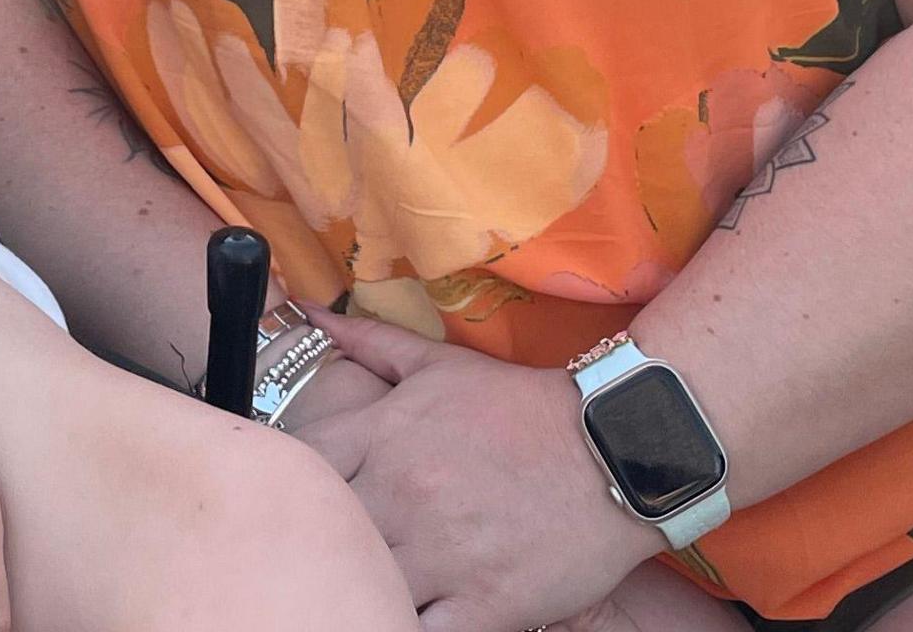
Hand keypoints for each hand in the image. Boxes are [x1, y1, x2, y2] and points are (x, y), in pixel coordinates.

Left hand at [293, 312, 664, 631]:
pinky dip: (404, 624)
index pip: (300, 468)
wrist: (620, 446)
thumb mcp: (442, 364)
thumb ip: (369, 341)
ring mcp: (444, 554)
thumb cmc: (524, 408)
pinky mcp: (485, 605)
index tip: (306, 496)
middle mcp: (404, 496)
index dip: (292, 486)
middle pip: (326, 534)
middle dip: (326, 541)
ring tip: (368, 580)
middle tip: (336, 548)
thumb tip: (307, 312)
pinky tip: (406, 612)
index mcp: (386, 436)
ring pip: (367, 587)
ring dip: (363, 585)